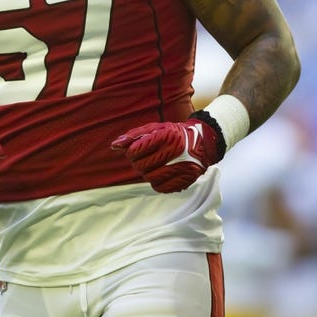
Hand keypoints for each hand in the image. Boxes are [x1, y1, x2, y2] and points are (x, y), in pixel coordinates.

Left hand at [111, 116, 225, 192]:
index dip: (131, 152)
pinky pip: (161, 188)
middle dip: (138, 163)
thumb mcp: (155, 128)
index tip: (136, 151)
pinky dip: (157, 183)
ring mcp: (182, 166)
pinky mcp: (186, 179)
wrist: (202, 142)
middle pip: (141, 166)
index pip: (136, 150)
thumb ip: (133, 136)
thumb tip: (114, 146)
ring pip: (150, 178)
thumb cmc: (173, 134)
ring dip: (147, 173)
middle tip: (144, 159)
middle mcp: (176, 150)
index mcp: (166, 135)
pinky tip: (161, 174)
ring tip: (153, 166)